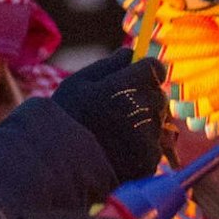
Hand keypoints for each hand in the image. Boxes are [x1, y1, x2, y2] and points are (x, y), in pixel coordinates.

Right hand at [50, 49, 168, 184]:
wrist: (58, 167)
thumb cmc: (66, 119)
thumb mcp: (77, 84)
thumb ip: (108, 65)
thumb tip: (132, 51)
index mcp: (122, 87)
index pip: (155, 68)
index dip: (147, 71)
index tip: (137, 78)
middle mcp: (139, 111)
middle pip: (159, 95)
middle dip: (145, 98)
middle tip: (121, 110)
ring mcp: (147, 138)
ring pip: (160, 121)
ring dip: (146, 123)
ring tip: (117, 133)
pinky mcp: (149, 161)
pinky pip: (157, 145)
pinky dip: (144, 147)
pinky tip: (121, 150)